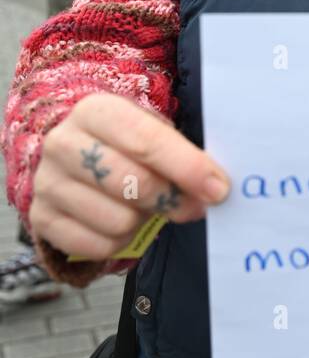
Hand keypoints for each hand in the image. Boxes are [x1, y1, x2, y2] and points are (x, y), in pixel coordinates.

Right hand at [31, 93, 230, 260]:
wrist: (70, 157)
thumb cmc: (123, 143)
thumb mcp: (149, 131)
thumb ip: (179, 153)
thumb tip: (213, 186)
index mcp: (96, 111)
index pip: (147, 141)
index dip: (187, 167)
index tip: (218, 189)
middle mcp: (64, 143)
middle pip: (133, 184)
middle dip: (172, 200)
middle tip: (193, 206)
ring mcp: (47, 183)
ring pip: (118, 221)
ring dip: (143, 220)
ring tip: (143, 206)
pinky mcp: (41, 219)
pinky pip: (99, 246)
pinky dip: (120, 241)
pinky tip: (120, 220)